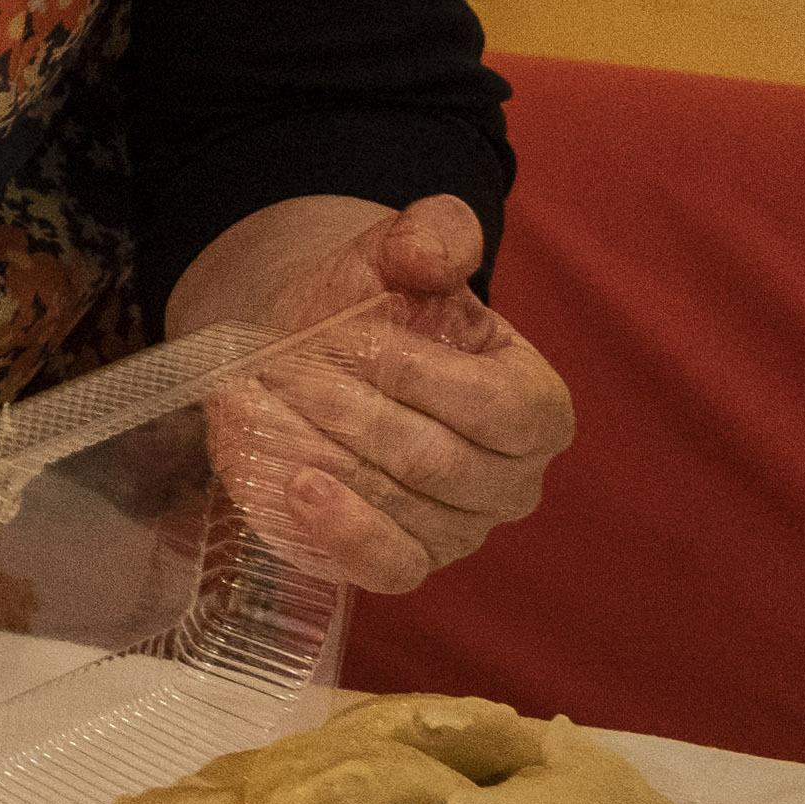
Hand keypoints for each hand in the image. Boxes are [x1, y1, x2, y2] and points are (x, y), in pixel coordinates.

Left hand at [176, 193, 568, 593]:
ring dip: (325, 454)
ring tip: (266, 404)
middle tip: (288, 367)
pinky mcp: (402, 560)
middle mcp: (511, 480)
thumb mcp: (398, 252)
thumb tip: (432, 254)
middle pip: (439, 461)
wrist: (308, 346)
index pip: (502, 408)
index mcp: (538, 407)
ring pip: (401, 508)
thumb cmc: (371, 304)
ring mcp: (460, 530)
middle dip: (354, 410)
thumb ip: (432, 235)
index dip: (423, 375)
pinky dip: (340, 531)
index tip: (352, 337)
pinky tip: (297, 487)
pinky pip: (388, 568)